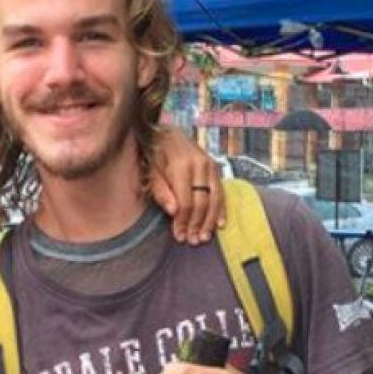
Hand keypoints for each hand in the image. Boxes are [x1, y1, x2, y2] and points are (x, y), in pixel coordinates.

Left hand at [149, 128, 224, 244]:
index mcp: (181, 166)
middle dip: (197, 224)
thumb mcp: (151, 171)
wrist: (167, 132)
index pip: (185, 202)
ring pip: (214, 199)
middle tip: (193, 241)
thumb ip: (161, 191)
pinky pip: (221, 191)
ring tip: (204, 237)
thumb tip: (175, 212)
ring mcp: (210, 166)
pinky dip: (221, 208)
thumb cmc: (154, 155)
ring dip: (210, 221)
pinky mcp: (215, 167)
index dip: (183, 221)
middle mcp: (200, 165)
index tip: (179, 236)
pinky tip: (220, 224)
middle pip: (201, 202)